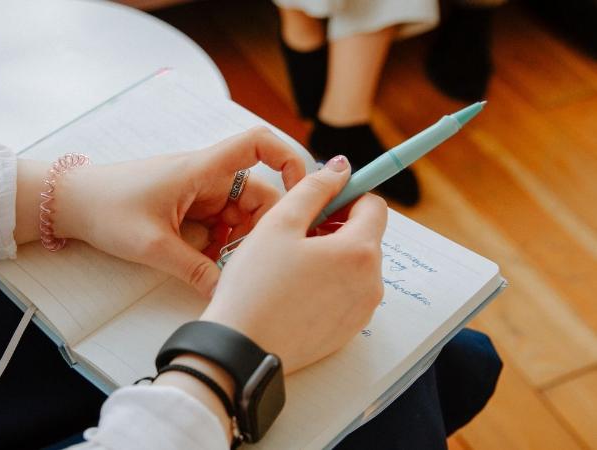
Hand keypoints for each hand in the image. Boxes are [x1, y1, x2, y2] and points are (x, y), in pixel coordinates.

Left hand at [44, 127, 304, 297]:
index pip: (258, 144)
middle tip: (250, 260)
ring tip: (222, 266)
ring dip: (238, 240)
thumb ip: (194, 270)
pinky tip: (206, 265)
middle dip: (260, 227)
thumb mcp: (152, 245)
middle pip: (258, 193)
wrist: (69, 203)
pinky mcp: (187, 208)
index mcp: (202, 169)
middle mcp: (206, 176)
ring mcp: (197, 192)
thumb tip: (226, 293)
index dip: (289, 159)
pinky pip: (218, 225)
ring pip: (239, 215)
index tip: (302, 192)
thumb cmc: (106, 208)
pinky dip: (219, 244)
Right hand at [202, 156, 387, 373]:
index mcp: (359, 251)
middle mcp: (371, 282)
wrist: (242, 348)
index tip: (318, 200)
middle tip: (293, 233)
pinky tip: (292, 289)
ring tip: (289, 264)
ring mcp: (361, 310)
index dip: (346, 195)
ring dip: (330, 256)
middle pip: (365, 236)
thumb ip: (314, 188)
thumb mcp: (279, 223)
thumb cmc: (255, 286)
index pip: (373, 206)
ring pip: (354, 266)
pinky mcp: (347, 331)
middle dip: (335, 227)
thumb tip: (340, 168)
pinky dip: (326, 284)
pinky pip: (345, 294)